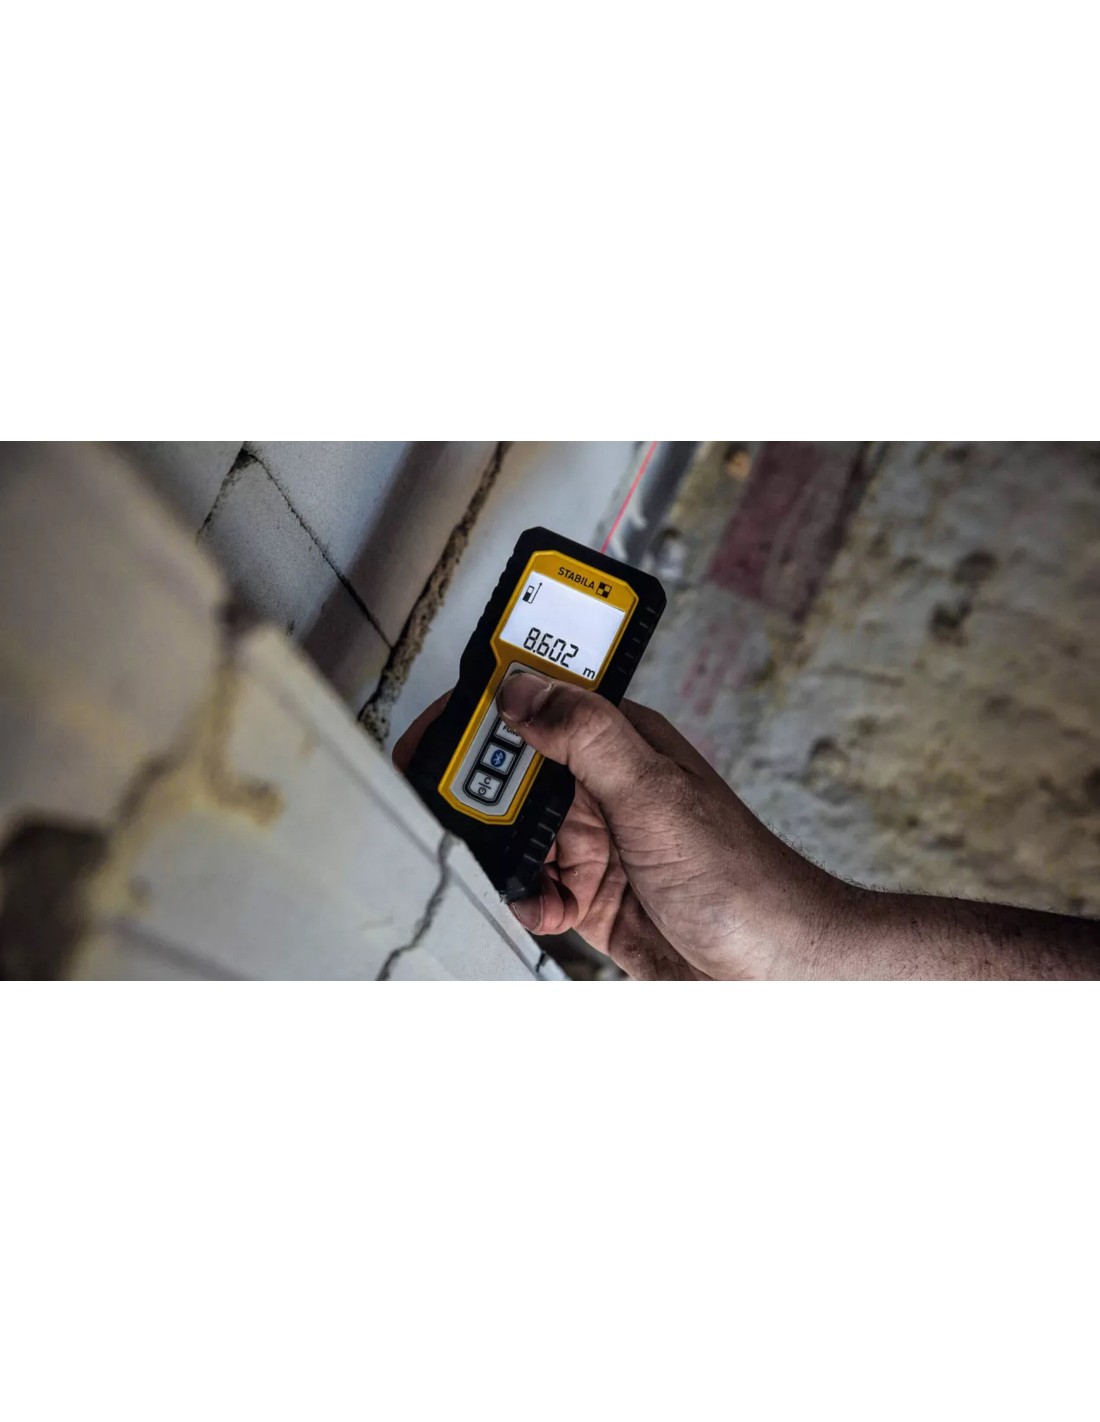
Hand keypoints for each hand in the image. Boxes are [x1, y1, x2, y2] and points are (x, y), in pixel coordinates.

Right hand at [393, 671, 843, 979]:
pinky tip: (550, 909)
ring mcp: (595, 842)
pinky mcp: (589, 894)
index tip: (440, 724)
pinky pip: (532, 887)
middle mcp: (604, 787)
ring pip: (514, 831)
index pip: (541, 700)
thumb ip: (587, 737)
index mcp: (621, 743)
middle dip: (486, 795)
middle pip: (513, 770)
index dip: (489, 701)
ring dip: (507, 855)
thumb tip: (524, 687)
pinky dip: (528, 900)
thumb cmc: (742, 879)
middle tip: (474, 818)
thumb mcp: (655, 796)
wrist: (775, 970)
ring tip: (524, 873)